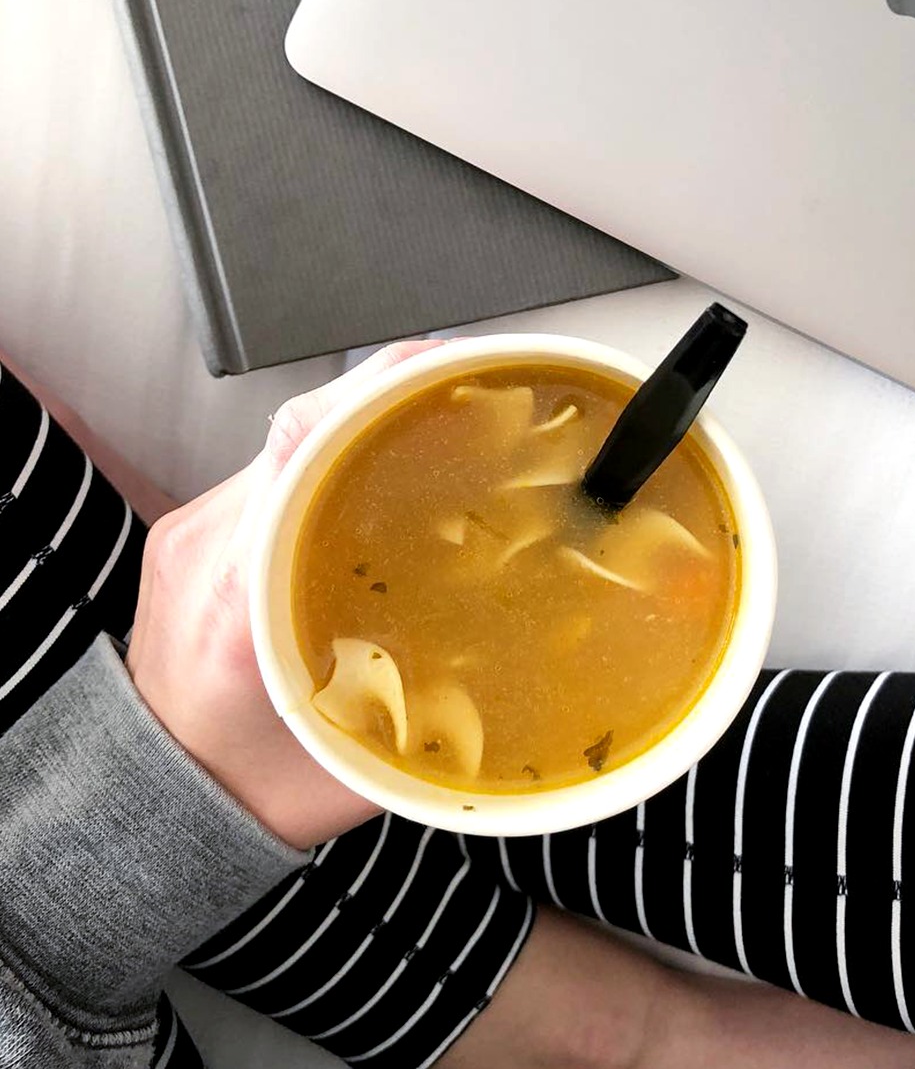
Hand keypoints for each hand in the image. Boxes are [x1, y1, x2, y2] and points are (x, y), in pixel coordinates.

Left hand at [125, 341, 444, 848]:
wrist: (157, 793)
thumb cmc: (251, 782)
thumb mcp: (355, 756)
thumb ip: (424, 708)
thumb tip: (505, 669)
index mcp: (241, 595)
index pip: (298, 449)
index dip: (372, 396)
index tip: (440, 374)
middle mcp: (208, 543)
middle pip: (299, 426)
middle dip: (385, 395)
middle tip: (465, 394)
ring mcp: (195, 529)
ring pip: (287, 440)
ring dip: (360, 423)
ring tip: (434, 427)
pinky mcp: (195, 529)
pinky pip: (269, 468)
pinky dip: (329, 453)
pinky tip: (379, 472)